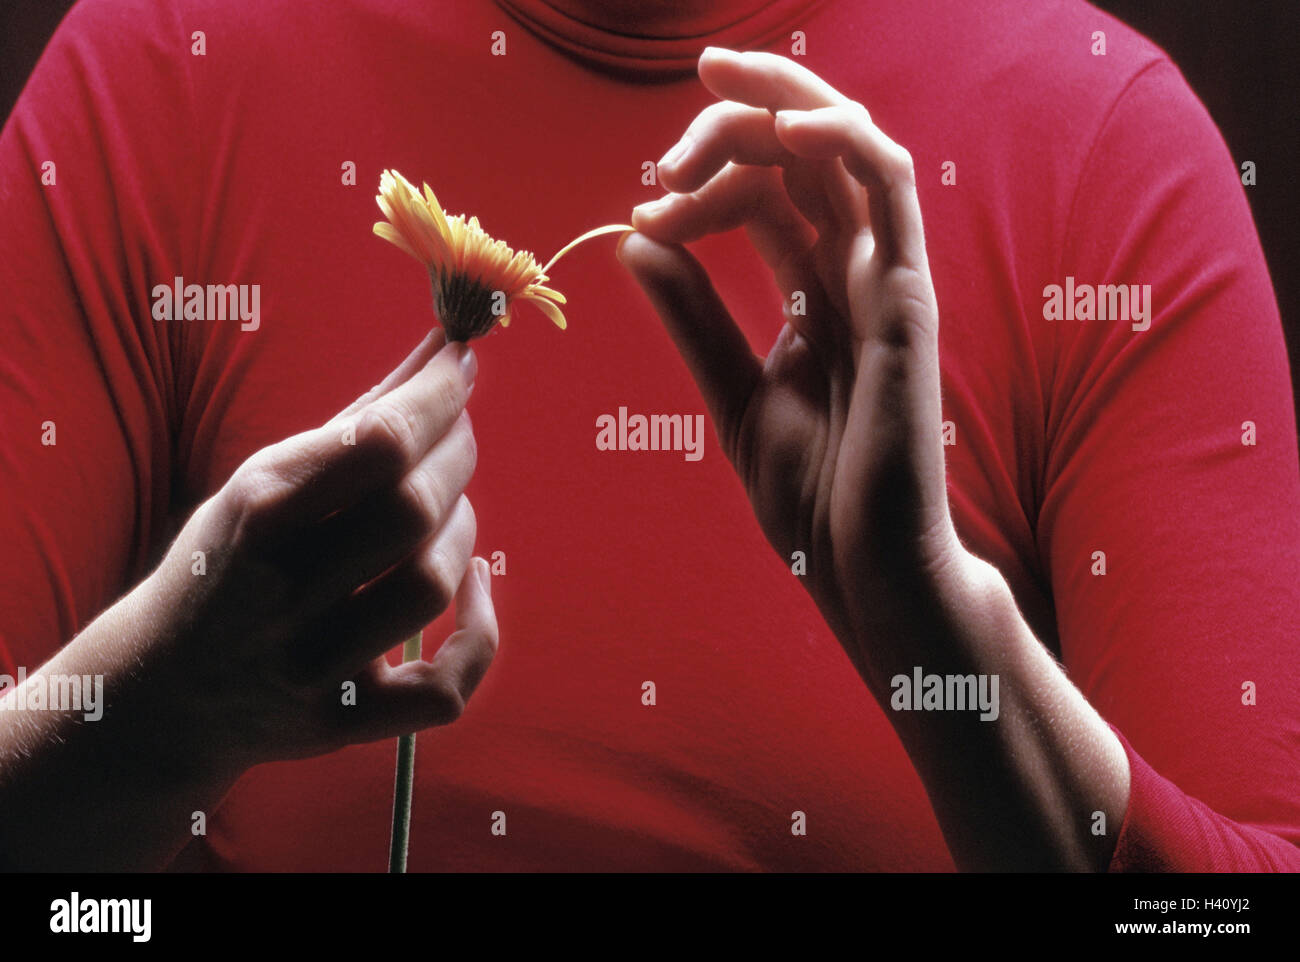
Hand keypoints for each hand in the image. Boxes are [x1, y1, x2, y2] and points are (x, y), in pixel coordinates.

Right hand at [147, 329, 496, 771]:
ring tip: (449, 511)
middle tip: (458, 435)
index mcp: (256, 512)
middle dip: (458, 454)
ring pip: (432, 584)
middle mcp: (279, 588)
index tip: (462, 366)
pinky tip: (476, 587)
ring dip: (465, 534)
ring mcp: (311, 663)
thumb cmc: (234, 562)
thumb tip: (447, 349)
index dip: (439, 397)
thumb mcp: (267, 481)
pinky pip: (445, 689)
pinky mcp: (342, 722)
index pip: (378, 441)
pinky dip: (480, 634)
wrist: (161, 692)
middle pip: (414, 509)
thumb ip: (362, 419)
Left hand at [621, 47, 969, 694]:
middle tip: (666, 150)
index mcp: (812, 292)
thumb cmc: (812, 498)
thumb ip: (693, 316)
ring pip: (847, 149)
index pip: (763, 192)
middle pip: (802, 157)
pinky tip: (787, 126)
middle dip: (732, 126)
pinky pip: (890, 190)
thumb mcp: (730, 392)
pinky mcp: (906, 297)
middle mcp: (851, 273)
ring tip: (714, 94)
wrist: (861, 567)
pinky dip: (845, 141)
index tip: (645, 208)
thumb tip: (637, 241)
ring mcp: (883, 280)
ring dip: (780, 108)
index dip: (702, 178)